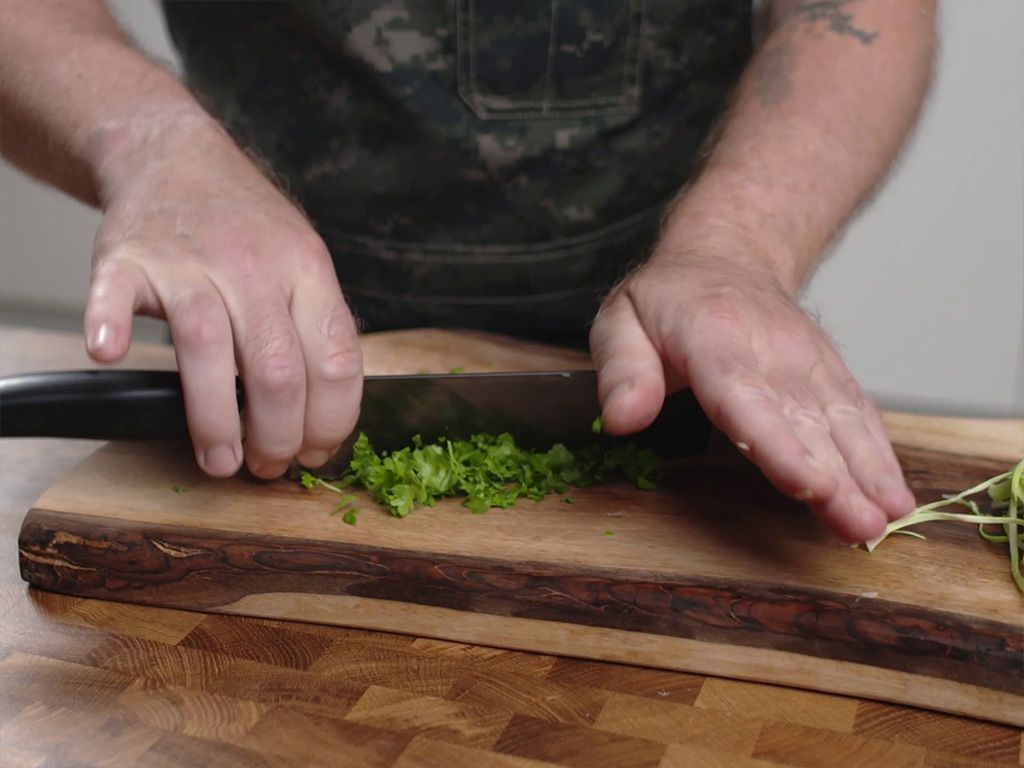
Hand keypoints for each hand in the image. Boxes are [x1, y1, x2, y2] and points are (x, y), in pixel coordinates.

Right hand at [84, 115, 361, 478]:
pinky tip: (113, 355)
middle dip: (277, 435)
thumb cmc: (246, 227)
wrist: (178, 155)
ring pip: (209, 346)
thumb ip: (316, 331)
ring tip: (221, 460)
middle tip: (265, 466)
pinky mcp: (129, 257)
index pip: (336, 360)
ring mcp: (189, 260)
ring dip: (214, 417)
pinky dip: (111, 325)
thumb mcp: (304, 264)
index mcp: (308, 271)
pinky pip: (117, 294)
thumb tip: (323, 423)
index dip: (330, 421)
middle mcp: (254, 265)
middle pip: (277, 367)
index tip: (315, 453)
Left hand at [589, 250, 914, 541]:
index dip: (778, 444)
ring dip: (868, 471)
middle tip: (860, 524)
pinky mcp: (829, 372)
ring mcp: (808, 360)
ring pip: (842, 419)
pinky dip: (878, 453)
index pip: (746, 397)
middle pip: (806, 419)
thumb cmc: (668, 298)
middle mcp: (772, 350)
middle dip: (836, 476)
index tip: (807, 484)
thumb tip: (622, 420)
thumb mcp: (621, 320)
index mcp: (714, 336)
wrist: (728, 254)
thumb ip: (622, 371)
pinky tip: (892, 492)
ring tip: (888, 516)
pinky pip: (858, 413)